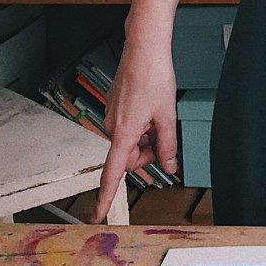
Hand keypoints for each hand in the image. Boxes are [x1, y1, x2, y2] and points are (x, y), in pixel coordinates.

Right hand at [94, 36, 178, 221]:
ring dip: (145, 139)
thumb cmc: (154, 78)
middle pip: (128, 158)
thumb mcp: (167, 116)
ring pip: (129, 143)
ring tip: (159, 117)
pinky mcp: (113, 109)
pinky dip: (140, 128)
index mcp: (123, 133)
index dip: (105, 197)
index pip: (112, 174)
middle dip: (146, 154)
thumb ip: (167, 146)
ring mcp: (111, 117)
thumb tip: (169, 167)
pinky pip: (126, 129)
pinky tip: (151, 110)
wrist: (143, 50)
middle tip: (164, 137)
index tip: (97, 215)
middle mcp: (111, 128)